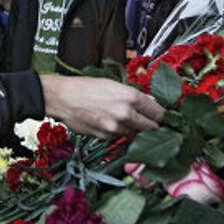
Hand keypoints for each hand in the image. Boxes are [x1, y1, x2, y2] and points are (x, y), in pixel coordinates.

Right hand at [40, 75, 164, 138]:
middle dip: (152, 127)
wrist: (61, 98)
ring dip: (135, 131)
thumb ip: (135, 96)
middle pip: (152, 129)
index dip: (162, 116)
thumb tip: (152, 104)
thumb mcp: (113, 85)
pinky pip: (118, 138)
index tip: (161, 118)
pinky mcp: (105, 137)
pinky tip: (109, 123)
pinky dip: (118, 133)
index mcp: (131, 97)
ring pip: (136, 135)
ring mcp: (115, 128)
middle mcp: (126, 114)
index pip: (159, 113)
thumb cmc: (85, 87)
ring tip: (125, 122)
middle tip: (150, 124)